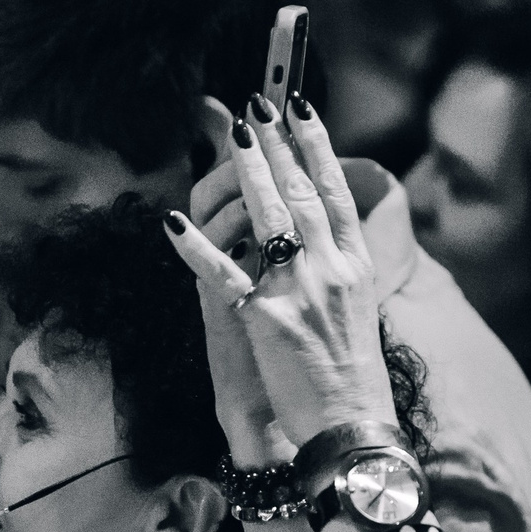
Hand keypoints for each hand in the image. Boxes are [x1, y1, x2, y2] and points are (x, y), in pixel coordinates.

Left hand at [163, 96, 398, 452]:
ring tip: (233, 136)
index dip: (318, 145)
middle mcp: (332, 270)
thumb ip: (336, 262)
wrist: (350, 427)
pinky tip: (173, 224)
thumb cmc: (349, 371)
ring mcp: (300, 293)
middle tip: (258, 104)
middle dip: (278, 145)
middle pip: (303, 193)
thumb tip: (317, 224)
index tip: (301, 106)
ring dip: (249, 173)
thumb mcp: (356, 306)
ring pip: (271, 218)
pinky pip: (224, 275)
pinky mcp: (266, 321)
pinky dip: (196, 248)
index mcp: (357, 265)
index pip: (337, 191)